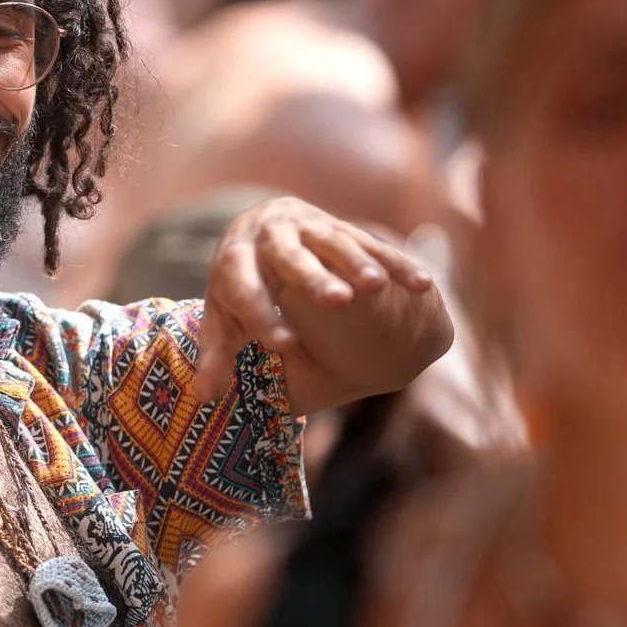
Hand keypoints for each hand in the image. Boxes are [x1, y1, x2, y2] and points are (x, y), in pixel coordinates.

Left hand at [192, 197, 449, 412]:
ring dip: (358, 263)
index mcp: (234, 261)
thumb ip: (216, 356)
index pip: (243, 287)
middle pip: (289, 257)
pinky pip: (371, 243)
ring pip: (334, 243)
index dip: (261, 315)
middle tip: (339, 301)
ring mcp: (308, 227)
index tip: (284, 345)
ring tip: (377, 288)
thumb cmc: (240, 286)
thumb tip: (203, 400)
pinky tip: (423, 287)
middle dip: (313, 278)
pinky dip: (396, 264)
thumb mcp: (223, 318)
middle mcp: (269, 236)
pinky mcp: (339, 226)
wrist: (260, 226)